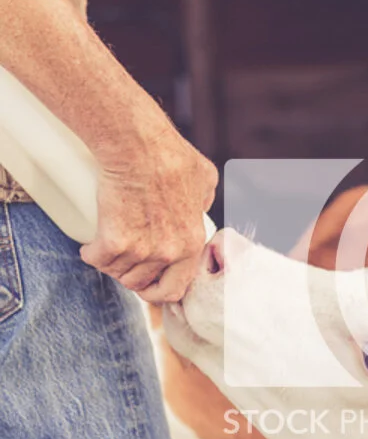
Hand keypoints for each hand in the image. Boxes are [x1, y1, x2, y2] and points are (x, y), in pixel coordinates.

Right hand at [80, 128, 216, 302]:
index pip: (176, 288)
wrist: (139, 147)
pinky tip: (90, 245)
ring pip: (118, 273)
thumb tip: (200, 206)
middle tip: (123, 263)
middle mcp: (169, 253)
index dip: (159, 290)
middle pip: (142, 284)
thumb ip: (204, 200)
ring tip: (107, 247)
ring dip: (110, 263)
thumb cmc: (171, 157)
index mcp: (192, 244)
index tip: (148, 283)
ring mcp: (142, 250)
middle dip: (131, 277)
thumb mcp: (205, 180)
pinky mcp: (114, 242)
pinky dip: (91, 253)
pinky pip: (96, 260)